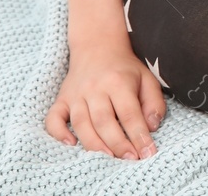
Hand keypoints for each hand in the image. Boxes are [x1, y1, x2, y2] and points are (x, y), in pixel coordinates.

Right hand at [45, 39, 164, 159]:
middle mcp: (95, 88)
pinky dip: (58, 133)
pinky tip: (70, 144)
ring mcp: (76, 94)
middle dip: (118, 144)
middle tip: (130, 159)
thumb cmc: (126, 69)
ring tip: (108, 159)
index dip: (138, 135)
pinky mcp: (61, 99)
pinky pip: (53, 118)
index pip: (129, 113)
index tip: (147, 153)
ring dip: (94, 144)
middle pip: (104, 121)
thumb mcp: (147, 79)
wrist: (97, 47)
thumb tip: (151, 127)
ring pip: (81, 123)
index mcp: (118, 82)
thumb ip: (153, 103)